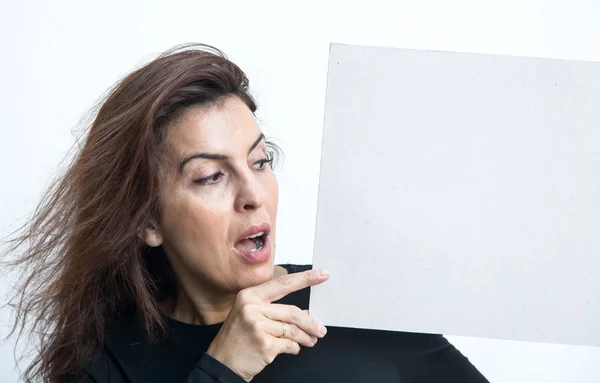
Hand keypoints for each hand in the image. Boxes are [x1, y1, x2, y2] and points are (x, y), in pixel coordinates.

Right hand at [206, 269, 329, 380]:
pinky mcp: (264, 344)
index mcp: (249, 295)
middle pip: (293, 312)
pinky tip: (292, 349)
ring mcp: (258, 326)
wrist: (222, 363)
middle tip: (321, 330)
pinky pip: (289, 344)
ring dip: (306, 337)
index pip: (283, 283)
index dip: (305, 278)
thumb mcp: (250, 317)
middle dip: (310, 323)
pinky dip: (295, 348)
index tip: (322, 275)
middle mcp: (252, 308)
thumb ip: (275, 311)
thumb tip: (304, 313)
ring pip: (293, 330)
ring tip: (311, 340)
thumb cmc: (237, 339)